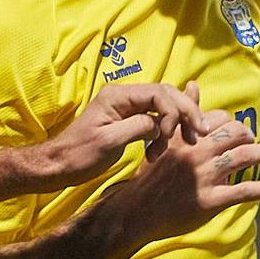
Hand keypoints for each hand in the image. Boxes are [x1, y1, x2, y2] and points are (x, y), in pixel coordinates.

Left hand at [36, 82, 210, 189]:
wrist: (60, 165)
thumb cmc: (79, 155)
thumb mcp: (109, 141)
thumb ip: (137, 127)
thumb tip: (159, 125)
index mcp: (118, 96)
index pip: (158, 93)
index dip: (176, 111)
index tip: (178, 135)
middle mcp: (124, 96)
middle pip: (166, 95)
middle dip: (185, 113)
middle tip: (199, 134)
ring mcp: (127, 107)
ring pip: (163, 106)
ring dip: (177, 124)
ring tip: (183, 144)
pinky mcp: (128, 120)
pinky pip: (155, 118)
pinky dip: (165, 131)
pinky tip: (164, 147)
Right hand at [103, 113, 259, 242]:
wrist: (134, 210)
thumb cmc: (148, 175)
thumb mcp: (162, 141)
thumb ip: (182, 114)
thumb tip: (193, 85)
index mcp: (184, 137)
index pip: (216, 120)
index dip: (228, 123)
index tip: (234, 130)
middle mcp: (196, 153)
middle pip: (235, 134)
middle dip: (249, 136)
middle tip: (255, 141)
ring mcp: (204, 177)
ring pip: (244, 158)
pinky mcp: (211, 200)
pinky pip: (245, 191)